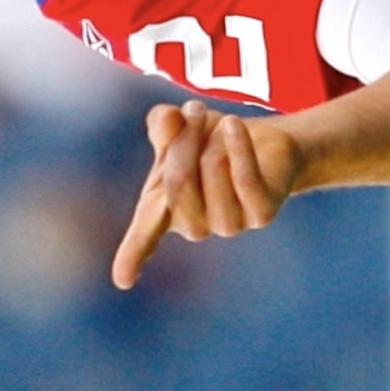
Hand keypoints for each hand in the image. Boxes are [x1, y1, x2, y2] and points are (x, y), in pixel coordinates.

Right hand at [110, 99, 304, 289]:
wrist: (266, 144)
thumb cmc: (211, 141)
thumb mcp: (178, 127)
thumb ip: (163, 123)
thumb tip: (168, 119)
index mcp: (165, 212)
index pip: (144, 238)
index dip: (131, 257)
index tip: (123, 280)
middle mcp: (196, 226)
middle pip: (179, 183)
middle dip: (185, 139)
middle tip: (194, 110)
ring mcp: (230, 224)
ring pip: (213, 174)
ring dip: (215, 138)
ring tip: (224, 121)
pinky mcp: (262, 214)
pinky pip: (246, 179)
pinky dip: (239, 147)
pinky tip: (234, 124)